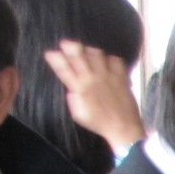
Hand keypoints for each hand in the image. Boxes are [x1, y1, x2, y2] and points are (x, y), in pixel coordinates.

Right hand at [43, 40, 144, 155]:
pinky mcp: (121, 77)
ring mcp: (108, 76)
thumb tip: (71, 86)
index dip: (55, 58)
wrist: (123, 128)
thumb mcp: (78, 114)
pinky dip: (109, 59)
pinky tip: (106, 63)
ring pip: (96, 53)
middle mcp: (92, 78)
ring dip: (89, 50)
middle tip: (66, 44)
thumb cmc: (99, 123)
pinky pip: (115, 59)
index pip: (63, 68)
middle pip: (78, 54)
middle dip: (70, 46)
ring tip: (87, 53)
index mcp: (80, 88)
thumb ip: (72, 98)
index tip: (51, 53)